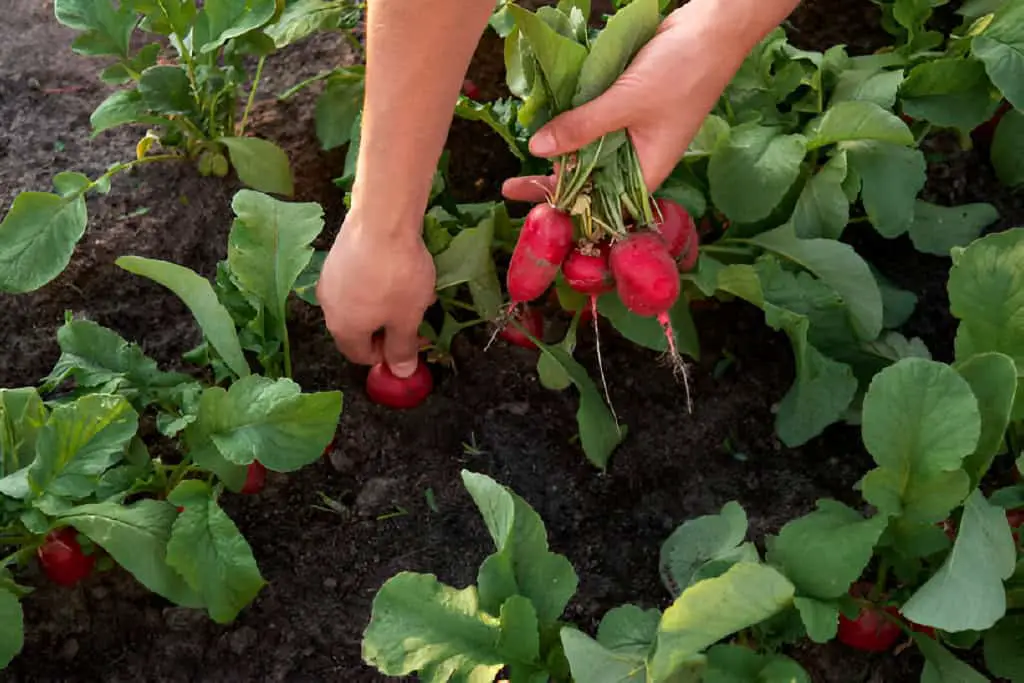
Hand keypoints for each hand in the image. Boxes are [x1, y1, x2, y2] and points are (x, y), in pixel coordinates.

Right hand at [316, 210, 435, 377]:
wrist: (381, 220)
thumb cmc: (396, 276)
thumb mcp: (407, 318)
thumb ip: (403, 348)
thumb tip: (401, 373)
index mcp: (343, 328)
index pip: (361, 356)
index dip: (388, 356)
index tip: (412, 342)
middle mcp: (328, 307)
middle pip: (358, 329)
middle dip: (388, 328)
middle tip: (414, 317)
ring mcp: (329, 279)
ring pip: (359, 302)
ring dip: (385, 304)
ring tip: (412, 290)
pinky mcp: (336, 256)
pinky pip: (357, 280)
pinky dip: (376, 282)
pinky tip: (398, 269)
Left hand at [502, 0, 764, 201]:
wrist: (711, 28)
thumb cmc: (681, 71)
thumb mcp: (626, 103)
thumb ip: (581, 127)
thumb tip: (538, 150)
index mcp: (646, 171)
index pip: (601, 203)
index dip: (567, 209)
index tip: (533, 211)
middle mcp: (638, 159)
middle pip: (590, 181)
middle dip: (554, 184)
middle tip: (509, 187)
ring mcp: (631, 134)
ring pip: (589, 153)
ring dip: (560, 155)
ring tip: (519, 165)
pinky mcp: (624, 110)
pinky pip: (593, 125)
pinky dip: (571, 127)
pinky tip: (544, 129)